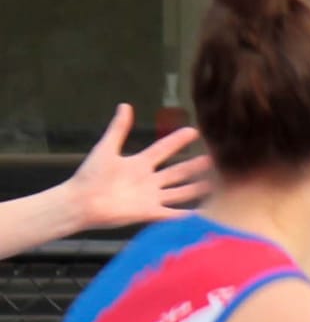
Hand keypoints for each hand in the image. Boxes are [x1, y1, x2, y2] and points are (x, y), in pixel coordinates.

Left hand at [65, 105, 210, 230]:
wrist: (81, 202)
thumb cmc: (90, 175)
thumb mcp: (105, 148)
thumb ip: (118, 129)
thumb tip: (125, 106)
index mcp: (138, 164)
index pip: (163, 149)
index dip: (178, 140)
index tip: (194, 131)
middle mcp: (149, 181)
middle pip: (177, 172)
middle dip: (195, 166)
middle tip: (215, 159)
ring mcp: (151, 198)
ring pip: (180, 192)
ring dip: (198, 188)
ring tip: (217, 184)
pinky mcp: (149, 213)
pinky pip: (173, 214)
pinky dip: (188, 216)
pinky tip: (204, 215)